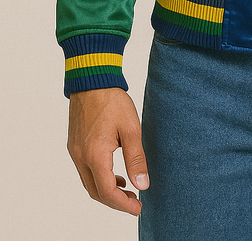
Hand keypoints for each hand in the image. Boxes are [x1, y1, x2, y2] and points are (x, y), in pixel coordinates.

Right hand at [67, 87, 148, 215]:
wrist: (92, 79)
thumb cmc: (112, 101)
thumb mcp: (131, 129)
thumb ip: (136, 159)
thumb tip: (143, 184)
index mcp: (95, 155)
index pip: (107, 192)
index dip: (123, 204)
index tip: (138, 207)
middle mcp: (81, 157)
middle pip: (96, 192)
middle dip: (115, 202)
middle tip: (134, 201)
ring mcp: (75, 152)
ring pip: (89, 183)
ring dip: (106, 191)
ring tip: (127, 189)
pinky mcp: (74, 145)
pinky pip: (85, 171)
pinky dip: (99, 178)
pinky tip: (114, 173)